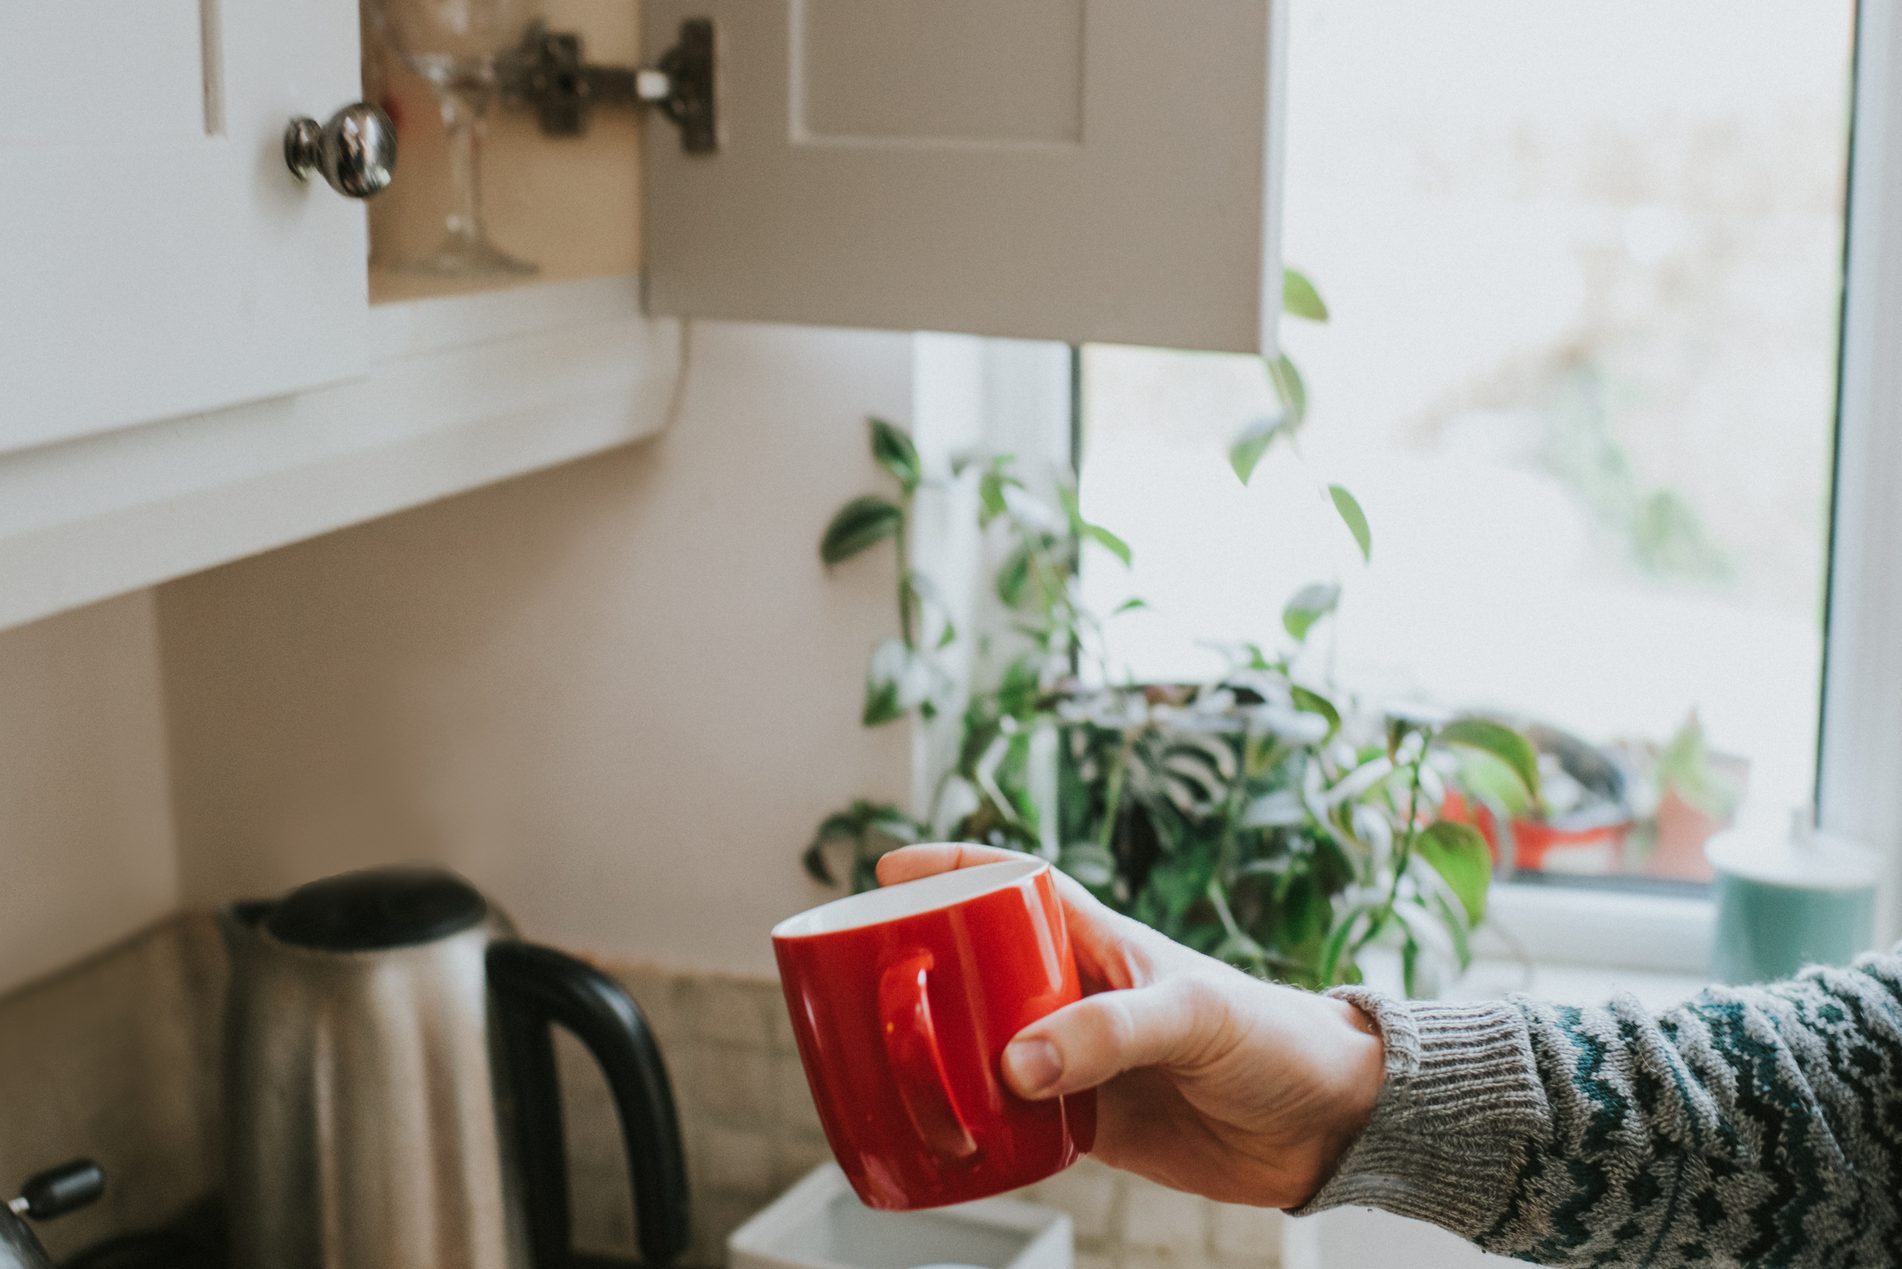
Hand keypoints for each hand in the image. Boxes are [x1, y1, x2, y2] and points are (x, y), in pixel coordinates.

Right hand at [876, 844, 1386, 1208]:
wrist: (1325, 1126)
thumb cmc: (1272, 1038)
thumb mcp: (1191, 1015)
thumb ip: (1106, 1033)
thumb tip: (1016, 1066)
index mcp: (1098, 941)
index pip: (1012, 884)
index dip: (950, 868)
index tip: (886, 866)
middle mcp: (1076, 994)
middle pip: (976, 971)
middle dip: (918, 971)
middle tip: (859, 984)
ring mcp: (1077, 1060)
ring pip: (982, 1049)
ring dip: (936, 1057)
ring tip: (878, 1067)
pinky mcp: (1086, 1125)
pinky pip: (1010, 1124)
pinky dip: (972, 1131)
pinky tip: (939, 1141)